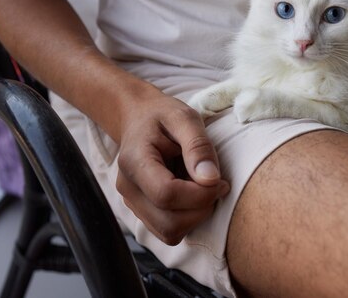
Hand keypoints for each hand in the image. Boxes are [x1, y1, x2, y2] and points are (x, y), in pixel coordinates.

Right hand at [115, 88, 229, 244]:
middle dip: (201, 209)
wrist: (138, 118)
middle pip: (169, 223)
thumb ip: (198, 146)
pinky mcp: (143, 212)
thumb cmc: (162, 115)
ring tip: (203, 187)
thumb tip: (211, 179)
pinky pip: (168, 230)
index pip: (166, 194)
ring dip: (196, 216)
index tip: (220, 180)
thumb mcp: (184, 118)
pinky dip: (188, 218)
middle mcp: (128, 188)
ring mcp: (133, 203)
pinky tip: (193, 194)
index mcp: (134, 162)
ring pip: (169, 232)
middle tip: (217, 185)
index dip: (200, 194)